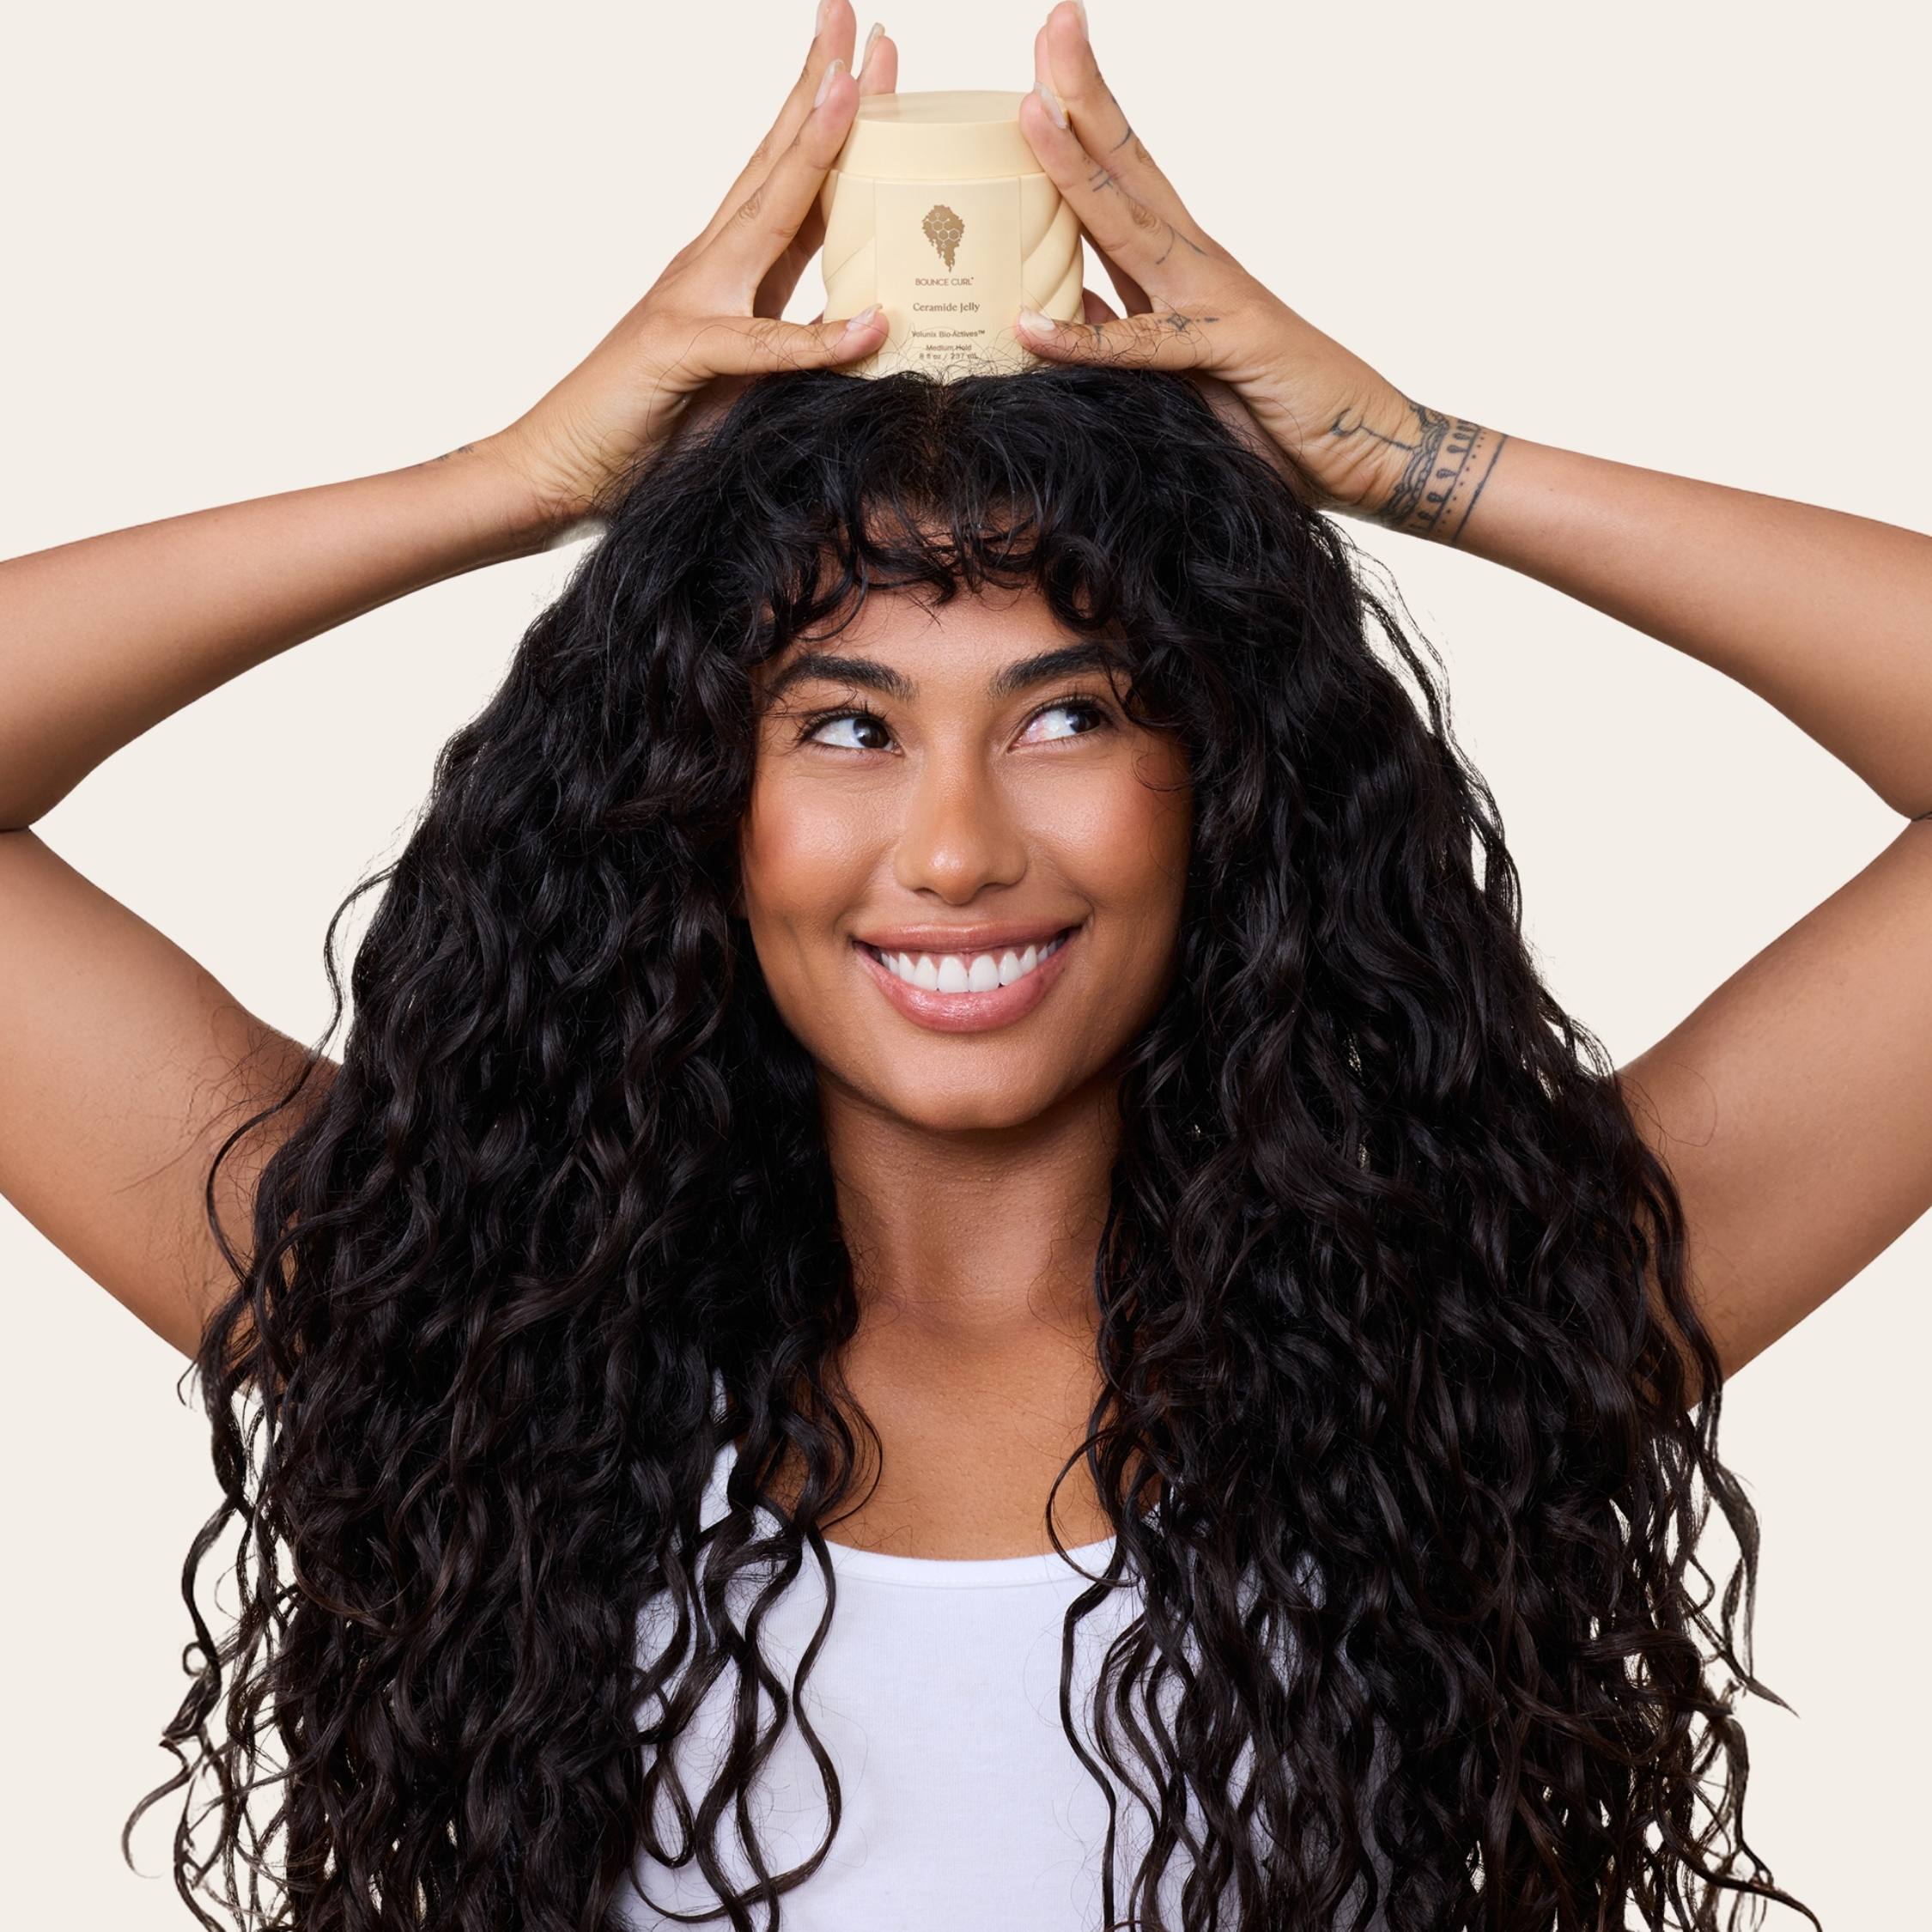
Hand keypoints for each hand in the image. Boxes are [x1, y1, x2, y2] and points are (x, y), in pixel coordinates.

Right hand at [482, 3, 896, 531]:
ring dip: (816, 148)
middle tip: (860, 15)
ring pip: (768, 212)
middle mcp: (712, 266)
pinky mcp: (681, 355)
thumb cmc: (649, 428)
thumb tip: (868, 341)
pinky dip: (815, 339)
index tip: (875, 59)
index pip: (795, 180)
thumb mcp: (744, 385)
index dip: (836, 120)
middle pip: (779, 160)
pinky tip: (870, 325)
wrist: (557, 469)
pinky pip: (760, 345)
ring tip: (859, 86)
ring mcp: (692, 300)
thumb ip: (796, 354)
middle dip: (826, 85)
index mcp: (730, 269)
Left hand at [1014, 3, 1421, 521]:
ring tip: (1028, 111)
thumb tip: (1058, 314)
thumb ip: (1123, 338)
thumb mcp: (1178, 374)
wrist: (1362, 447)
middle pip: (1126, 166)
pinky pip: (1142, 345)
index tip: (1041, 66)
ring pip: (1129, 224)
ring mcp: (1212, 299)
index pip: (1122, 177)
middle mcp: (1195, 265)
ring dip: (1076, 167)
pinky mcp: (1224, 351)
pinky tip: (1030, 325)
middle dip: (1084, 94)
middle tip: (1051, 22)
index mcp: (1180, 266)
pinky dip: (1085, 339)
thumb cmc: (1272, 412)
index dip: (1082, 120)